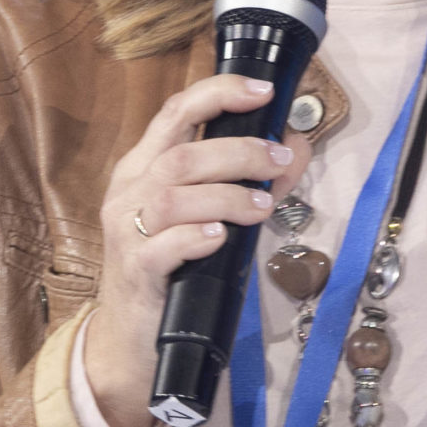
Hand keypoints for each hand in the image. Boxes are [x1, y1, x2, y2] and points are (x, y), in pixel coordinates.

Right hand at [86, 74, 315, 426]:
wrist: (131, 335)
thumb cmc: (174, 267)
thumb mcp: (209, 216)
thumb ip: (251, 181)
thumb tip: (298, 146)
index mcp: (144, 166)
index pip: (175, 111)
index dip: (219, 93)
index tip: (263, 91)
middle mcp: (130, 191)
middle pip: (181, 154)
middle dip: (239, 151)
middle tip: (279, 160)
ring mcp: (127, 231)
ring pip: (172, 195)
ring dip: (226, 195)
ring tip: (261, 207)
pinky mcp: (135, 271)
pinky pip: (161, 245)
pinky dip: (195, 237)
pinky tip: (220, 238)